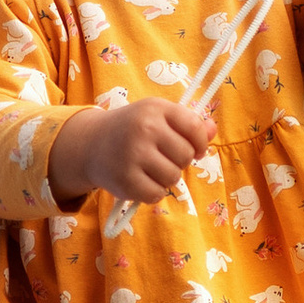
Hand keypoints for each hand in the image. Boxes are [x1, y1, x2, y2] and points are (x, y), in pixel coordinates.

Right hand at [49, 97, 216, 203]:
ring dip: (166, 178)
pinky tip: (142, 182)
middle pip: (185, 156)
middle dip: (179, 161)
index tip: (195, 150)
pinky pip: (157, 194)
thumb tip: (213, 129)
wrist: (90, 144)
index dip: (200, 143)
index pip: (194, 127)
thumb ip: (187, 124)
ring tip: (150, 170)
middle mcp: (144, 128)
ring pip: (173, 177)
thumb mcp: (157, 117)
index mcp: (155, 108)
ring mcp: (133, 155)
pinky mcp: (125, 180)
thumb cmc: (131, 129)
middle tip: (162, 158)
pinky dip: (153, 192)